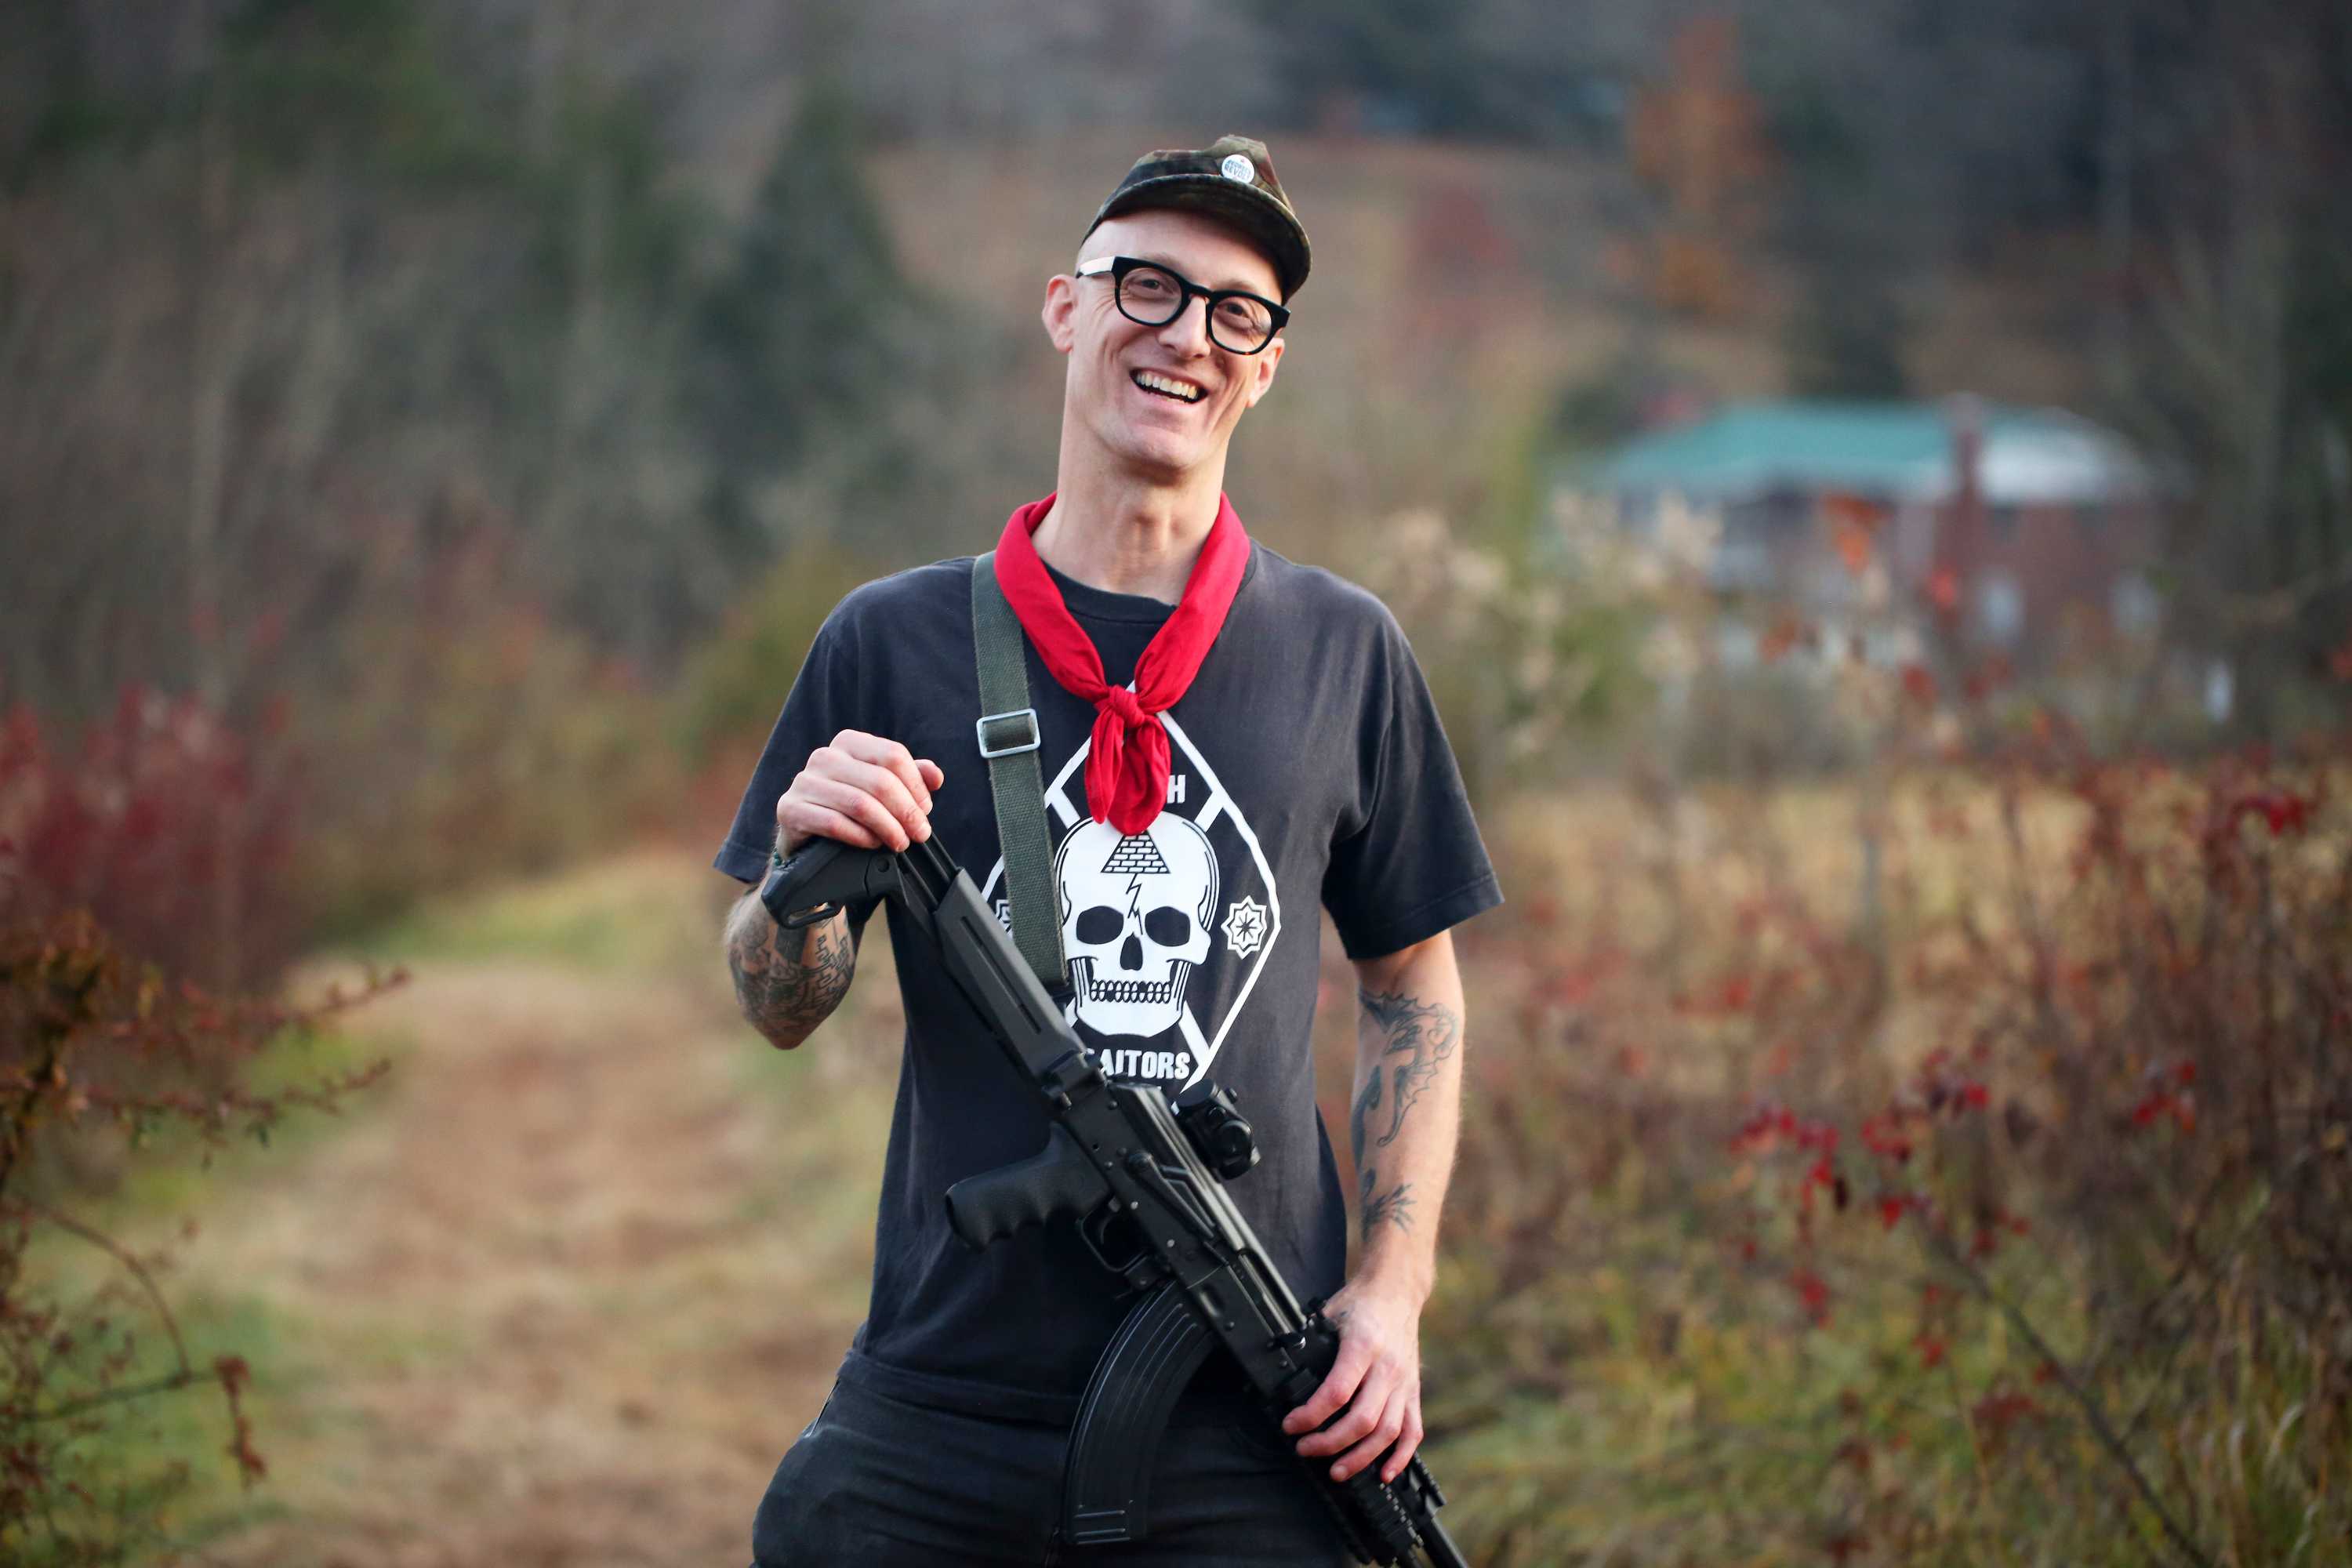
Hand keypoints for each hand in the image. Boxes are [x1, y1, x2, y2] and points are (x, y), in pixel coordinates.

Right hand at [777, 730, 944, 855]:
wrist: (807, 837)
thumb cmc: (849, 809)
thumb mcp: (881, 788)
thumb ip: (910, 777)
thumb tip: (935, 776)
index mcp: (849, 743)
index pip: (893, 755)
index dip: (916, 786)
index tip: (925, 809)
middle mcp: (825, 757)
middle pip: (880, 781)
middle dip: (906, 812)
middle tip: (919, 834)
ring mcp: (804, 782)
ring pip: (860, 803)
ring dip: (888, 827)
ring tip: (899, 842)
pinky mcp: (790, 809)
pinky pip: (834, 823)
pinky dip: (861, 836)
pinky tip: (872, 844)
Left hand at [1281, 1276, 1424, 1483]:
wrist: (1396, 1291)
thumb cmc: (1359, 1303)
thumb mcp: (1328, 1313)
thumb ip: (1308, 1341)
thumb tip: (1281, 1369)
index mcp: (1363, 1345)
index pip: (1337, 1392)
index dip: (1311, 1415)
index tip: (1291, 1424)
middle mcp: (1388, 1367)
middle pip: (1362, 1419)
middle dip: (1330, 1442)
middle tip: (1305, 1449)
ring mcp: (1405, 1382)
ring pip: (1387, 1432)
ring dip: (1361, 1457)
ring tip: (1336, 1470)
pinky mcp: (1414, 1391)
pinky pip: (1413, 1431)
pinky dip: (1401, 1457)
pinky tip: (1384, 1474)